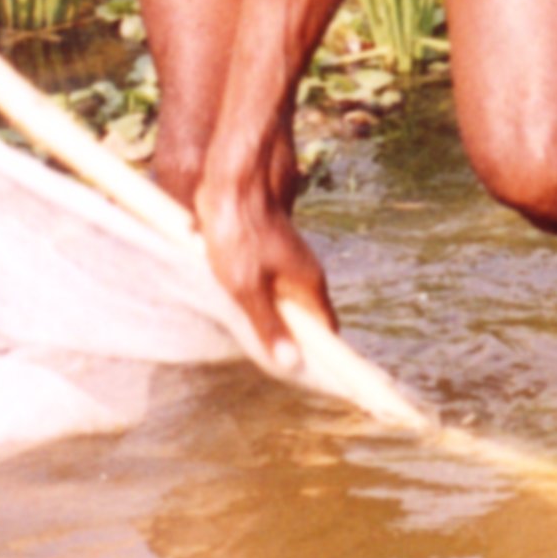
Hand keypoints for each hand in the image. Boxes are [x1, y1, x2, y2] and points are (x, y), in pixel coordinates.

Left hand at [195, 169, 332, 381]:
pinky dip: (253, 296)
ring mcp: (286, 259)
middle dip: (289, 339)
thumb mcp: (247, 286)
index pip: (326, 329)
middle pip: (304, 317)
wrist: (231, 181)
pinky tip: (230, 300)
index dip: (322, 355)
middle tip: (268, 363)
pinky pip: (265, 282)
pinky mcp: (266, 250)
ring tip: (244, 335)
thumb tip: (291, 363)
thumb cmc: (238, 232)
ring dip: (266, 316)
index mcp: (309, 282)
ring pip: (282, 299)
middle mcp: (304, 271)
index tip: (310, 376)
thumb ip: (269, 324)